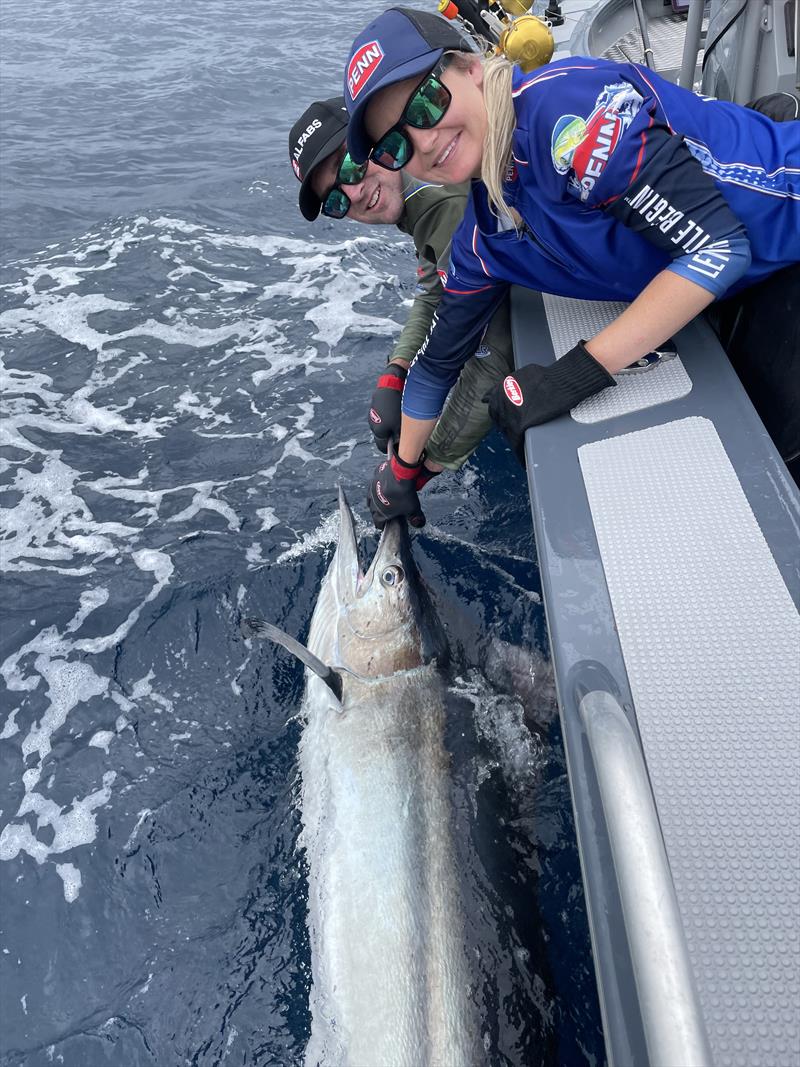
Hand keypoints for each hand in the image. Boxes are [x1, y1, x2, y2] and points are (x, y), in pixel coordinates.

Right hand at [367, 453, 425, 528]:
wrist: (401, 472)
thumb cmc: (404, 492)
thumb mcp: (413, 509)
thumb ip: (415, 518)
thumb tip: (418, 523)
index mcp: (380, 512)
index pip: (378, 523)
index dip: (382, 525)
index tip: (385, 525)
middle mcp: (372, 501)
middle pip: (373, 511)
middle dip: (378, 513)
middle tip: (386, 512)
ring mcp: (372, 488)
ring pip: (370, 497)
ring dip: (376, 499)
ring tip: (383, 499)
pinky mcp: (375, 476)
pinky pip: (375, 482)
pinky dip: (379, 484)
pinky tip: (385, 483)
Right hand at [368, 363, 406, 452]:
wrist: (393, 384)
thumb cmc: (398, 406)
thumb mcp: (401, 425)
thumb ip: (400, 437)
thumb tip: (402, 445)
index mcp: (378, 431)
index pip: (382, 447)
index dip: (391, 450)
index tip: (398, 449)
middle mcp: (372, 423)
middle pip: (382, 435)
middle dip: (391, 435)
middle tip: (402, 432)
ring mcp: (373, 412)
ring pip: (382, 423)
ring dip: (389, 424)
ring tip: (401, 418)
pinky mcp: (375, 403)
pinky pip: (382, 413)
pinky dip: (388, 414)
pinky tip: (397, 408)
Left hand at [484, 342, 614, 462]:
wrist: (562, 381)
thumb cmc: (547, 376)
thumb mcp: (518, 375)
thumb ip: (500, 387)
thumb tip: (485, 398)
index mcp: (501, 389)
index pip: (494, 410)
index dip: (503, 418)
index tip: (509, 423)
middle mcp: (501, 400)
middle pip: (500, 422)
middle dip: (507, 428)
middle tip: (519, 433)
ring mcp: (509, 412)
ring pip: (507, 432)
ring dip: (514, 439)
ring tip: (523, 444)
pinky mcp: (520, 424)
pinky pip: (515, 441)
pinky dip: (519, 450)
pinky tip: (523, 457)